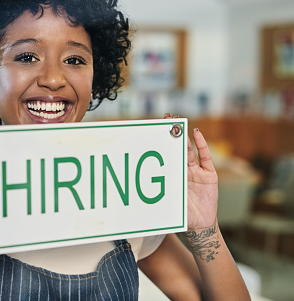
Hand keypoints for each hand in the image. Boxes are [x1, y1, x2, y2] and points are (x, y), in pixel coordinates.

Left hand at [164, 114, 217, 229]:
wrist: (199, 226)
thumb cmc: (181, 216)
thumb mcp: (166, 204)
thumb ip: (156, 197)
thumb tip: (134, 196)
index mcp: (172, 175)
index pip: (165, 154)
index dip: (162, 141)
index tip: (155, 127)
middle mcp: (184, 170)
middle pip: (178, 147)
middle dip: (173, 133)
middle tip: (167, 118)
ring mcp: (197, 171)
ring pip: (190, 150)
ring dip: (185, 136)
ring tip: (179, 122)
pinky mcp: (209, 175)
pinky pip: (206, 157)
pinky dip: (202, 144)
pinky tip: (196, 133)